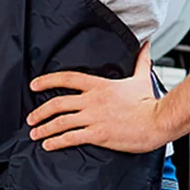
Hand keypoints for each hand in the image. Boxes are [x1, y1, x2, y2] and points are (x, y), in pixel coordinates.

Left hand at [27, 43, 166, 153]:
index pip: (67, 78)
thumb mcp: (142, 77)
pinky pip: (71, 138)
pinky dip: (56, 142)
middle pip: (57, 103)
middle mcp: (92, 100)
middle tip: (31, 118)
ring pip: (61, 122)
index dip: (47, 81)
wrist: (158, 120)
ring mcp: (94, 117)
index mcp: (99, 85)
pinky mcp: (98, 134)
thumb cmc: (150, 102)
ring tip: (35, 134)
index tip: (34, 85)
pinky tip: (48, 145)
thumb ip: (140, 60)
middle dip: (40, 112)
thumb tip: (145, 44)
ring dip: (44, 128)